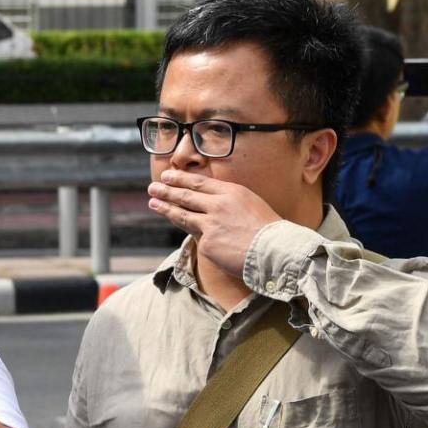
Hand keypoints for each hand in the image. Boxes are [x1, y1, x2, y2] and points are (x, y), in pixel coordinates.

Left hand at [148, 170, 281, 276]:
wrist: (275, 251)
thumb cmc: (269, 231)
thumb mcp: (252, 205)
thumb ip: (230, 203)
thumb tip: (212, 205)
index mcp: (231, 192)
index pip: (200, 183)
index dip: (181, 179)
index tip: (168, 176)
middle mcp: (218, 205)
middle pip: (186, 195)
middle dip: (167, 190)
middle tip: (153, 186)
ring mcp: (211, 224)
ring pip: (183, 214)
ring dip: (165, 207)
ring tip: (152, 202)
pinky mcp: (207, 243)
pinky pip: (197, 238)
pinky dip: (190, 233)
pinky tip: (177, 226)